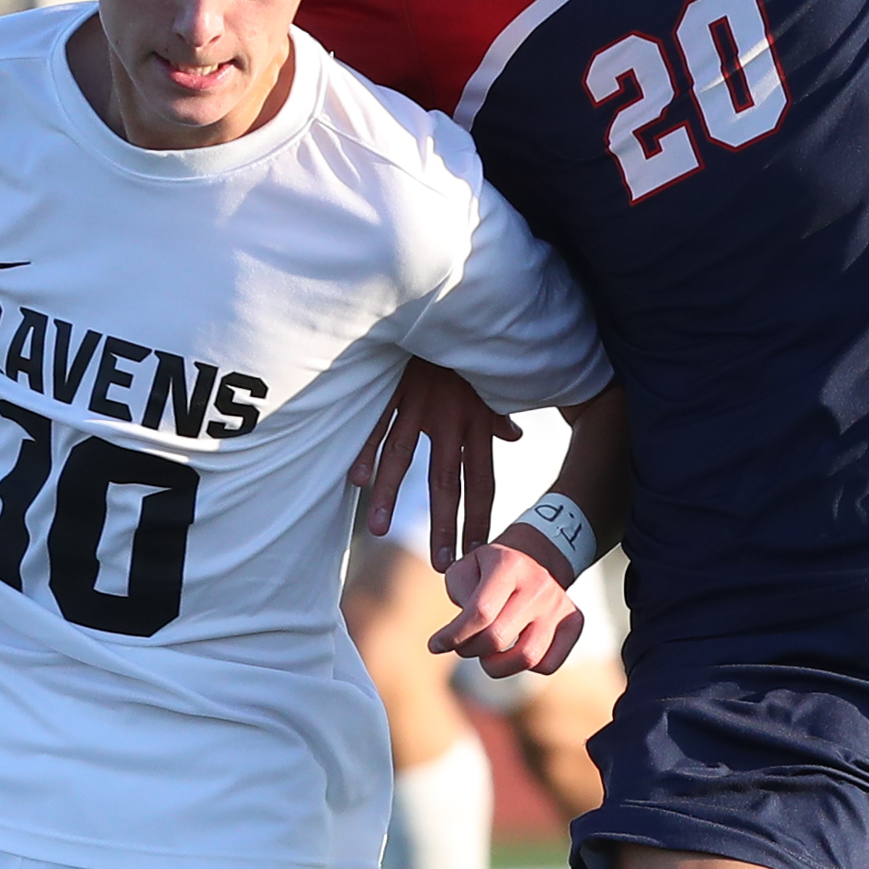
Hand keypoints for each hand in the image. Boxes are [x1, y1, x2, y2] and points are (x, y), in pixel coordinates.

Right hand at [350, 359, 519, 564]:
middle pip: (447, 482)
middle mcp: (451, 420)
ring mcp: (419, 405)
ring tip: (379, 530)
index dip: (480, 517)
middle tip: (441, 564)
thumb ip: (498, 415)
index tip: (478, 552)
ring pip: (404, 458)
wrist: (448, 304)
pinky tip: (354, 479)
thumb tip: (514, 436)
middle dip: (445, 524)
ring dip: (390, 497)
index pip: (483, 481)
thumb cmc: (469, 347)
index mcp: (477, 423)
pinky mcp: (394, 387)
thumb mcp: (491, 381)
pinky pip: (377, 424)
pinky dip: (364, 450)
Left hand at [430, 530, 584, 678]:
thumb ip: (459, 595)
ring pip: (527, 657)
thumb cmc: (490, 568)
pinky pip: (549, 664)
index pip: (479, 613)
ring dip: (496, 666)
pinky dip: (525, 668)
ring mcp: (559, 604)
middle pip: (497, 639)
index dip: (452, 636)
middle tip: (462, 646)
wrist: (535, 554)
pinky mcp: (574, 622)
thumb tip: (461, 634)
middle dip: (469, 649)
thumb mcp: (466, 568)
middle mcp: (539, 584)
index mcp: (508, 565)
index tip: (434, 646)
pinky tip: (512, 653)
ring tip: (485, 656)